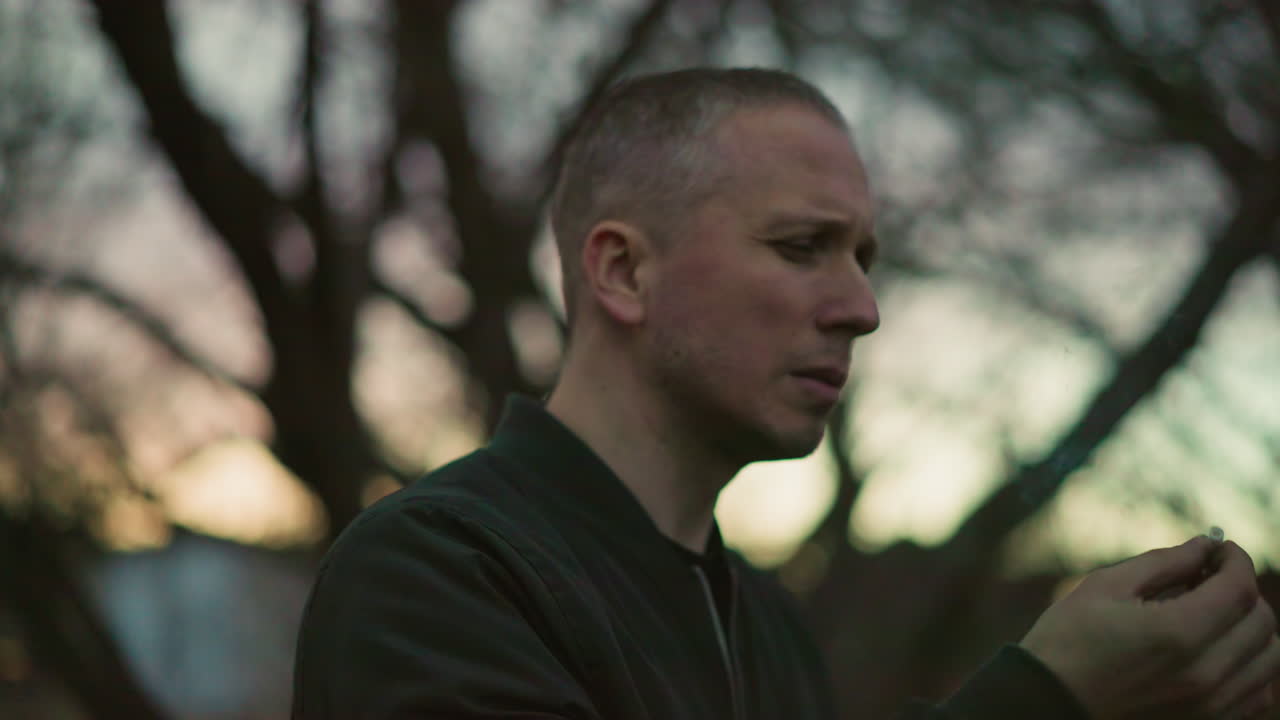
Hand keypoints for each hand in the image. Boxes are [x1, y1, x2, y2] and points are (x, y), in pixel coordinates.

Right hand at [1019, 536, 1279, 718]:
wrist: (1049, 700)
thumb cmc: (1068, 639)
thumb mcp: (1106, 586)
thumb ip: (1164, 562)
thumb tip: (1206, 545)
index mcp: (1178, 633)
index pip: (1238, 588)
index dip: (1236, 559)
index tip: (1221, 548)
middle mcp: (1205, 673)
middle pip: (1261, 621)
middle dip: (1242, 588)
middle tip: (1212, 575)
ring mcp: (1211, 704)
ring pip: (1268, 657)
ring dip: (1251, 626)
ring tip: (1216, 611)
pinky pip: (1258, 692)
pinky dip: (1253, 665)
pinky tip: (1222, 648)